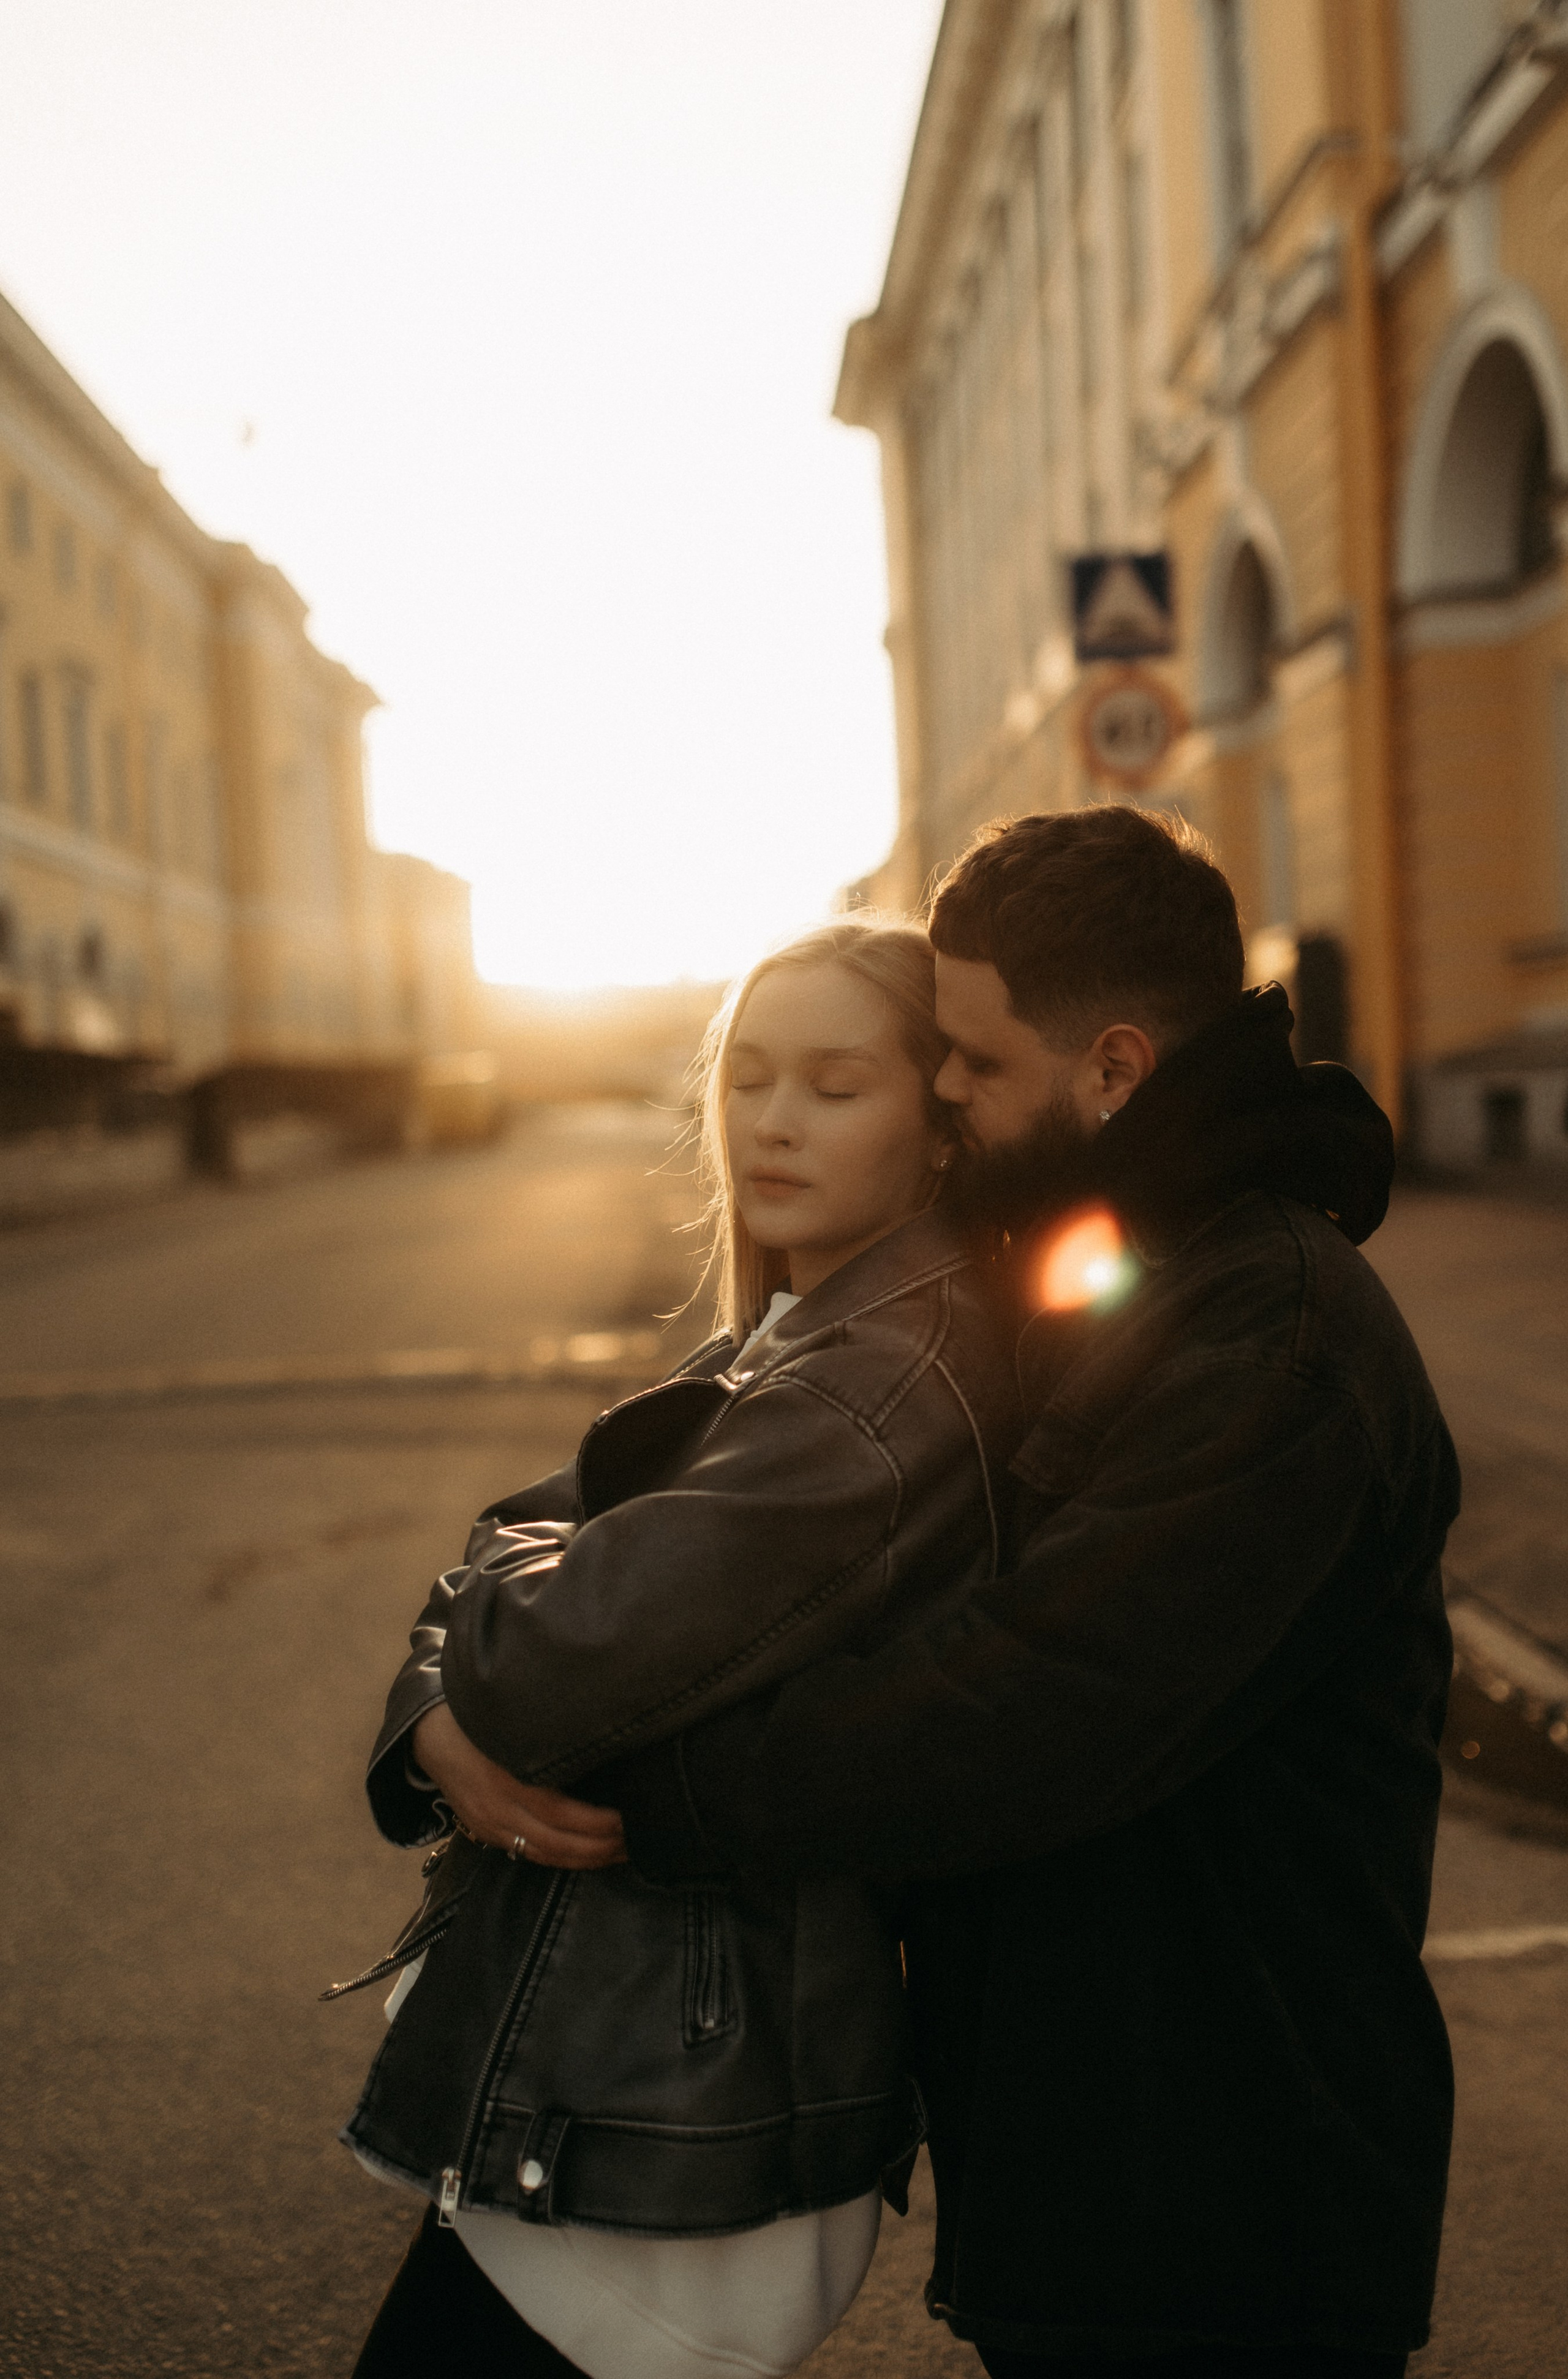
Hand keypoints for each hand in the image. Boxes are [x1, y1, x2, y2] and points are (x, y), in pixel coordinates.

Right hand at [412, 1701, 626, 1870]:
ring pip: (545, 1855)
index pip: (561, 1814)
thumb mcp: (515, 1727)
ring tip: (620, 1853)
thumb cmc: (484, 1722)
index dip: (598, 1823)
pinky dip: (562, 1859)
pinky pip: (530, 1855)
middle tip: (635, 1842)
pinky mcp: (487, 1834)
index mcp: (509, 1780)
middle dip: (600, 1848)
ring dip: (586, 1860)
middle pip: (557, 1843)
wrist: (431, 1736)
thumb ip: (552, 1743)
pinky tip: (587, 1856)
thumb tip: (602, 1750)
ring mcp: (491, 1827)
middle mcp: (499, 1810)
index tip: (629, 1819)